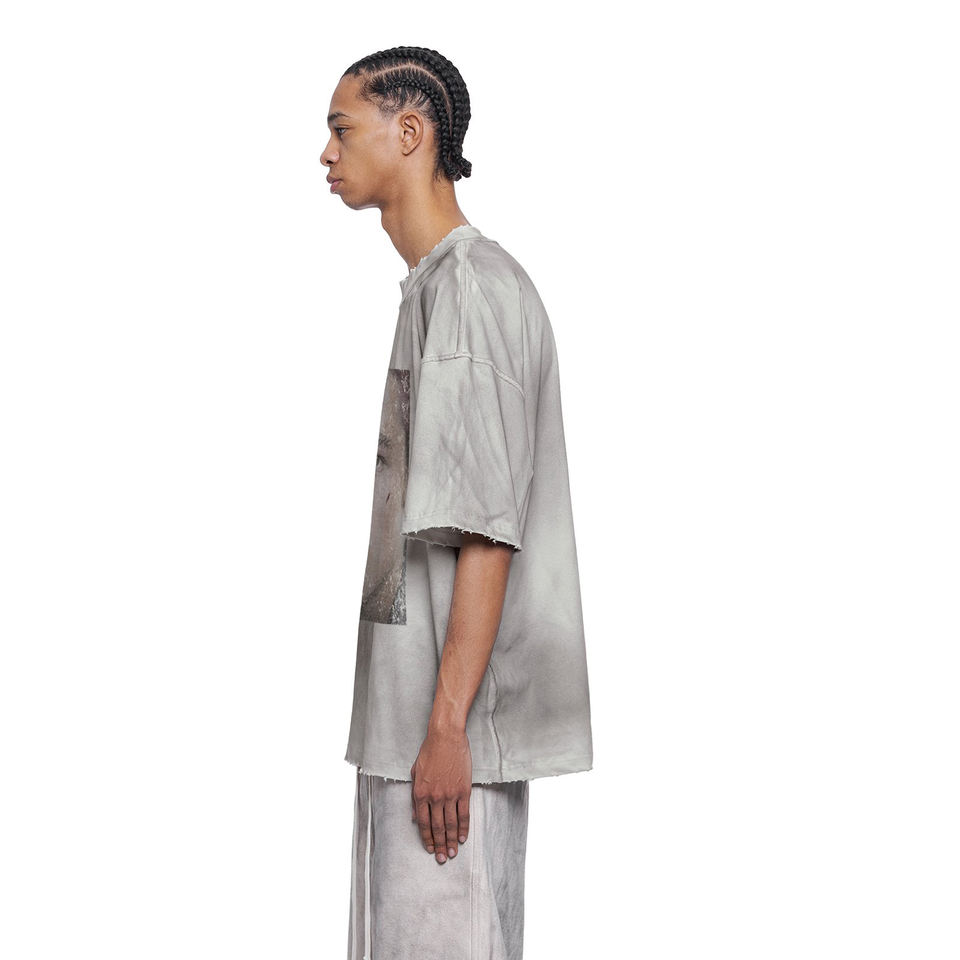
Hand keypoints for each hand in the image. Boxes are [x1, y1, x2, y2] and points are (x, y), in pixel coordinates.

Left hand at [410, 725, 471, 863]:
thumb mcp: (415, 773)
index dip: (426, 838)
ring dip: (452, 840)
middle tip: (443, 858)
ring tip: (453, 853)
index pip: (423, 823)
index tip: (430, 849)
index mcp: (420, 793)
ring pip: (451, 824)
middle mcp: (434, 797)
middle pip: (437, 827)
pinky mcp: (463, 790)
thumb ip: (414, 796)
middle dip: (440, 845)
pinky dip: (464, 827)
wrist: (446, 737)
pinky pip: (464, 813)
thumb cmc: (429, 752)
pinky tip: (463, 837)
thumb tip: (414, 816)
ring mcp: (450, 794)